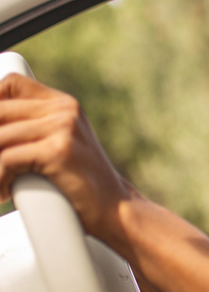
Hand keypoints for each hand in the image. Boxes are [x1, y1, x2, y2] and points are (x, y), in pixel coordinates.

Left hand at [0, 74, 130, 239]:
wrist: (114, 207)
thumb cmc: (80, 181)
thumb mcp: (59, 144)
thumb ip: (32, 128)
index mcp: (64, 104)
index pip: (12, 83)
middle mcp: (65, 109)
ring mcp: (64, 127)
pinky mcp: (59, 151)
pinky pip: (7, 160)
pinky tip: (3, 192)